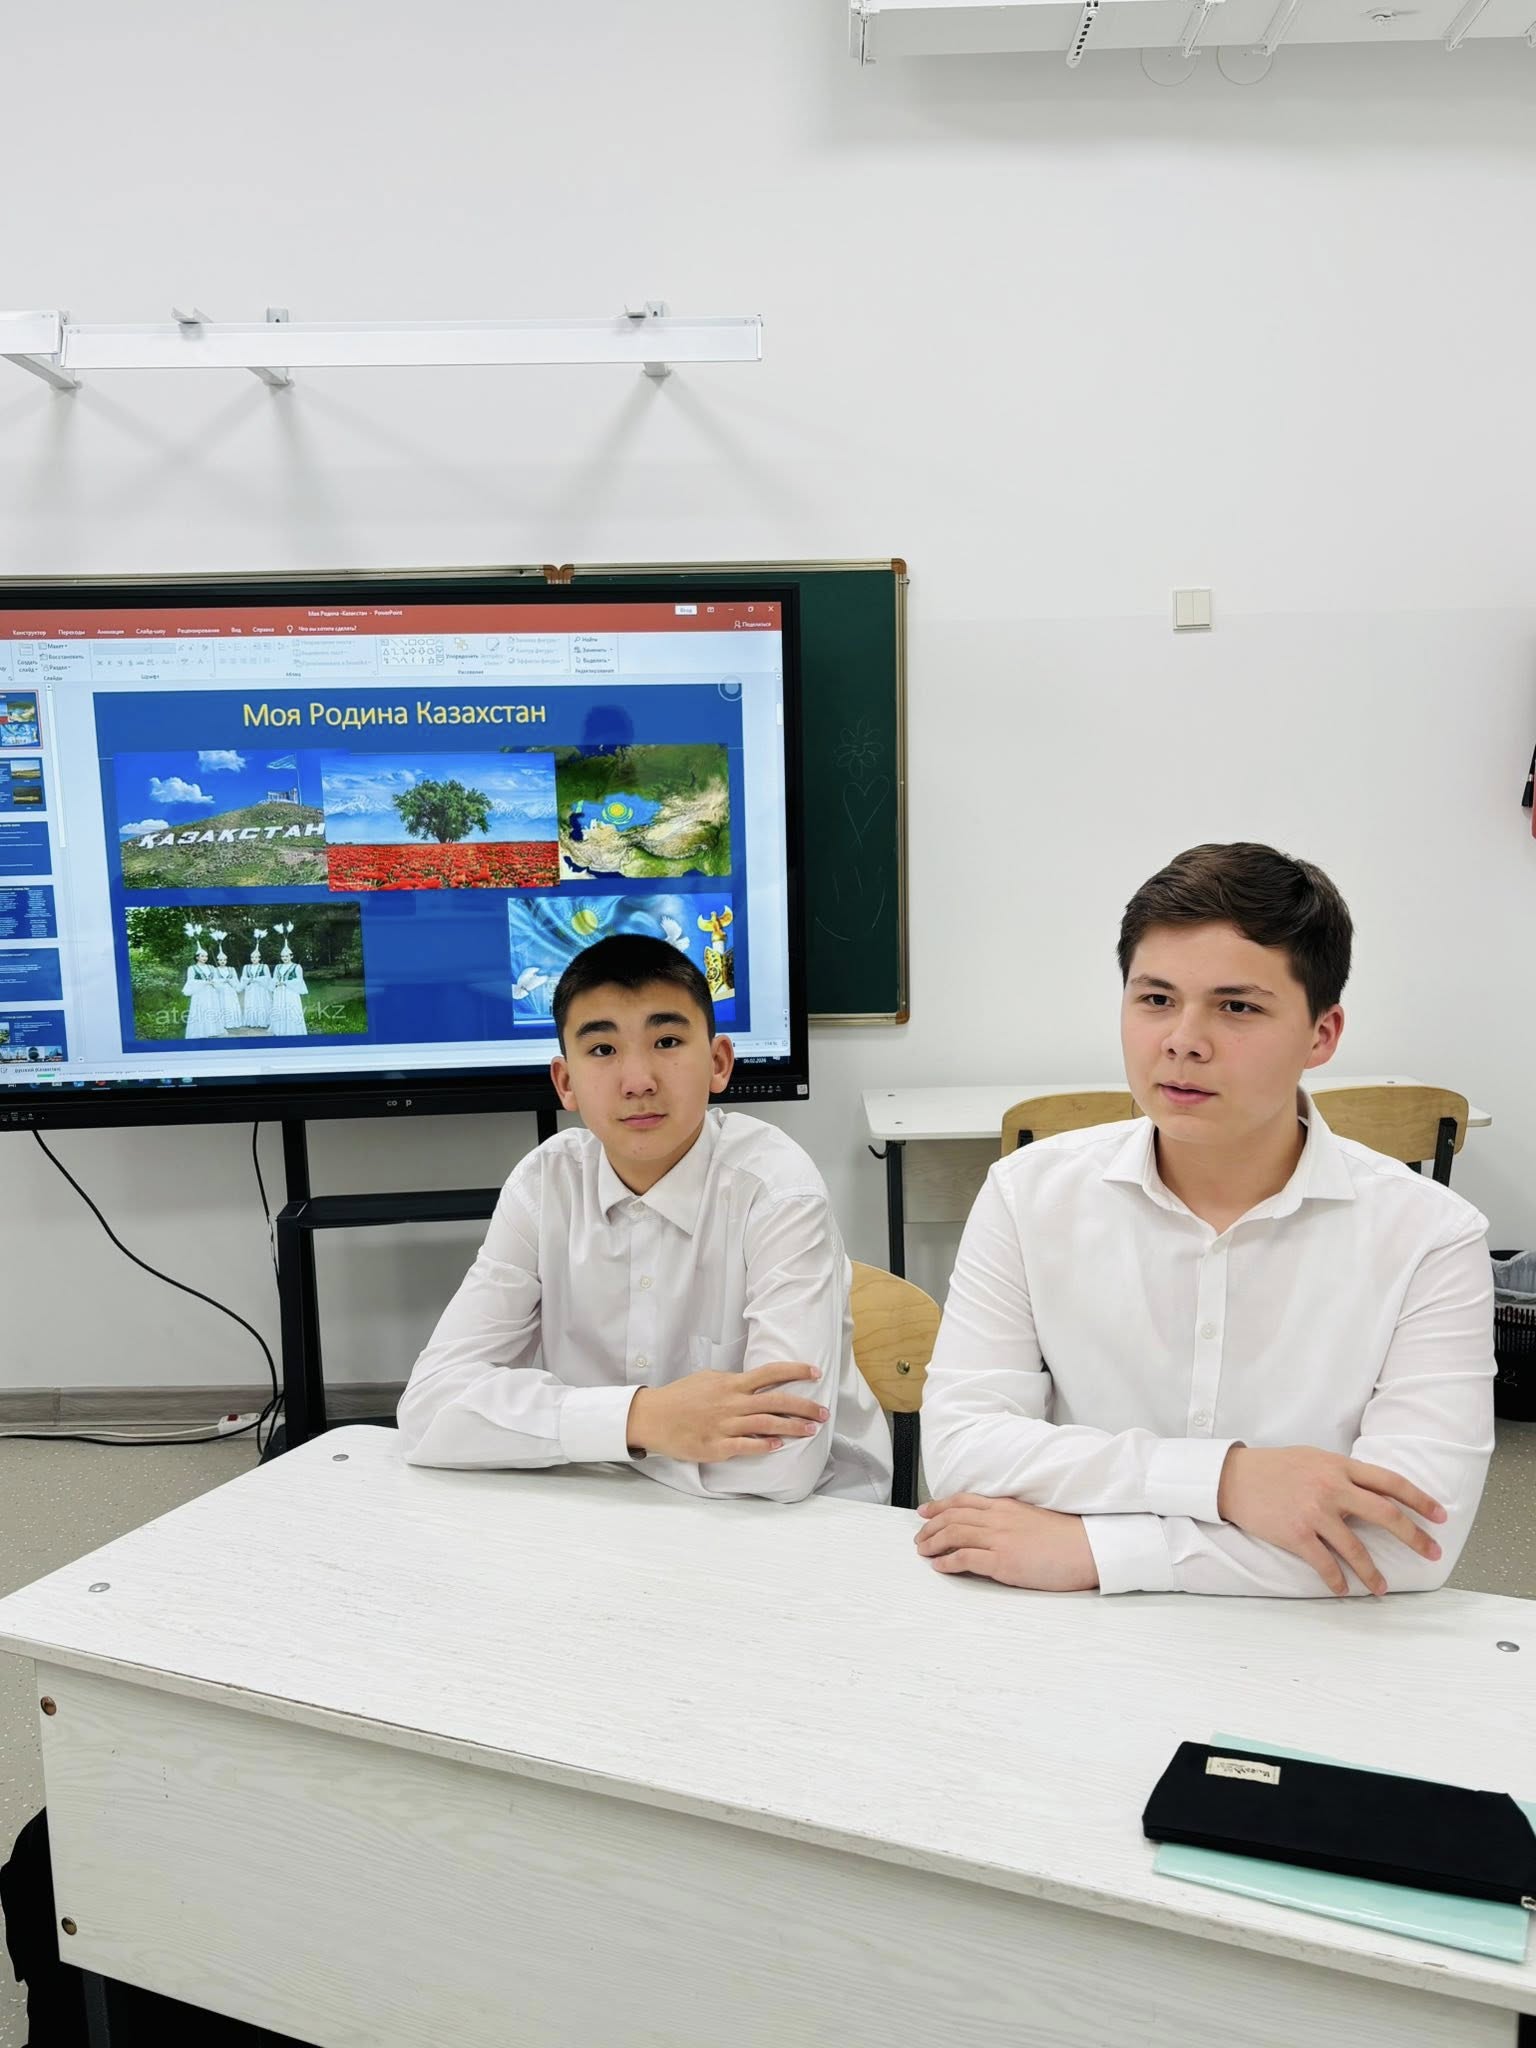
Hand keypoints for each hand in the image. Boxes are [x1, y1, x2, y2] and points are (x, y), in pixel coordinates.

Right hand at [627, 1363, 827, 1463]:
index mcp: (731, 1383)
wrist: (652, 1417)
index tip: (816, 1373)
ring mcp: (724, 1425)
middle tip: (824, 1412)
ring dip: (792, 1427)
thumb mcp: (708, 1380)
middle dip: (804, 1406)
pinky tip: (778, 1446)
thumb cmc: (680, 1397)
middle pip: (776, 1401)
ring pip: (766, 1424)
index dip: (795, 1371)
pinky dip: (764, 1445)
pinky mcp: (715, 1446)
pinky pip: (745, 1446)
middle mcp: (731, 1402)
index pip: (770, 1373)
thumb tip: (754, 1384)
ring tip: (811, 1430)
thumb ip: (732, 1383)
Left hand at [915, 1494, 1098, 1591]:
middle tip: (920, 1537)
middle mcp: (997, 1518)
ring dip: (933, 1542)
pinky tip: (939, 1566)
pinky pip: (965, 1558)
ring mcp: (999, 1539)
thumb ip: (1009, 1518)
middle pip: (952, 1517)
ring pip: (954, 1534)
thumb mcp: (1032, 1518)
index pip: (963, 1501)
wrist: (1087, 1549)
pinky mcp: (1002, 1561)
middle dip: (930, 1526)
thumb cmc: (1065, 1538)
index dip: (939, 1505)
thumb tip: (991, 1528)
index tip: (924, 1511)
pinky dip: (947, 1561)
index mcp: (1005, 1506)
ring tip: (923, 1551)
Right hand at [1216, 1446, 1446, 1596]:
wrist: (1233, 1477)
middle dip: (1414, 1536)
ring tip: (1382, 1588)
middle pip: (1385, 1514)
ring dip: (1374, 1573)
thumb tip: (1374, 1492)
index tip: (1440, 1516)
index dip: (1420, 1499)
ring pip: (1357, 1548)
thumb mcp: (1314, 1459)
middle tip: (1432, 1553)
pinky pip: (1325, 1564)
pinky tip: (1344, 1589)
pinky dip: (1337, 1580)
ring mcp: (1315, 1512)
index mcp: (1339, 1466)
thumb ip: (1344, 1473)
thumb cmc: (1275, 1467)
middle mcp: (1332, 1487)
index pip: (1390, 1482)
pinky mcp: (1297, 1534)